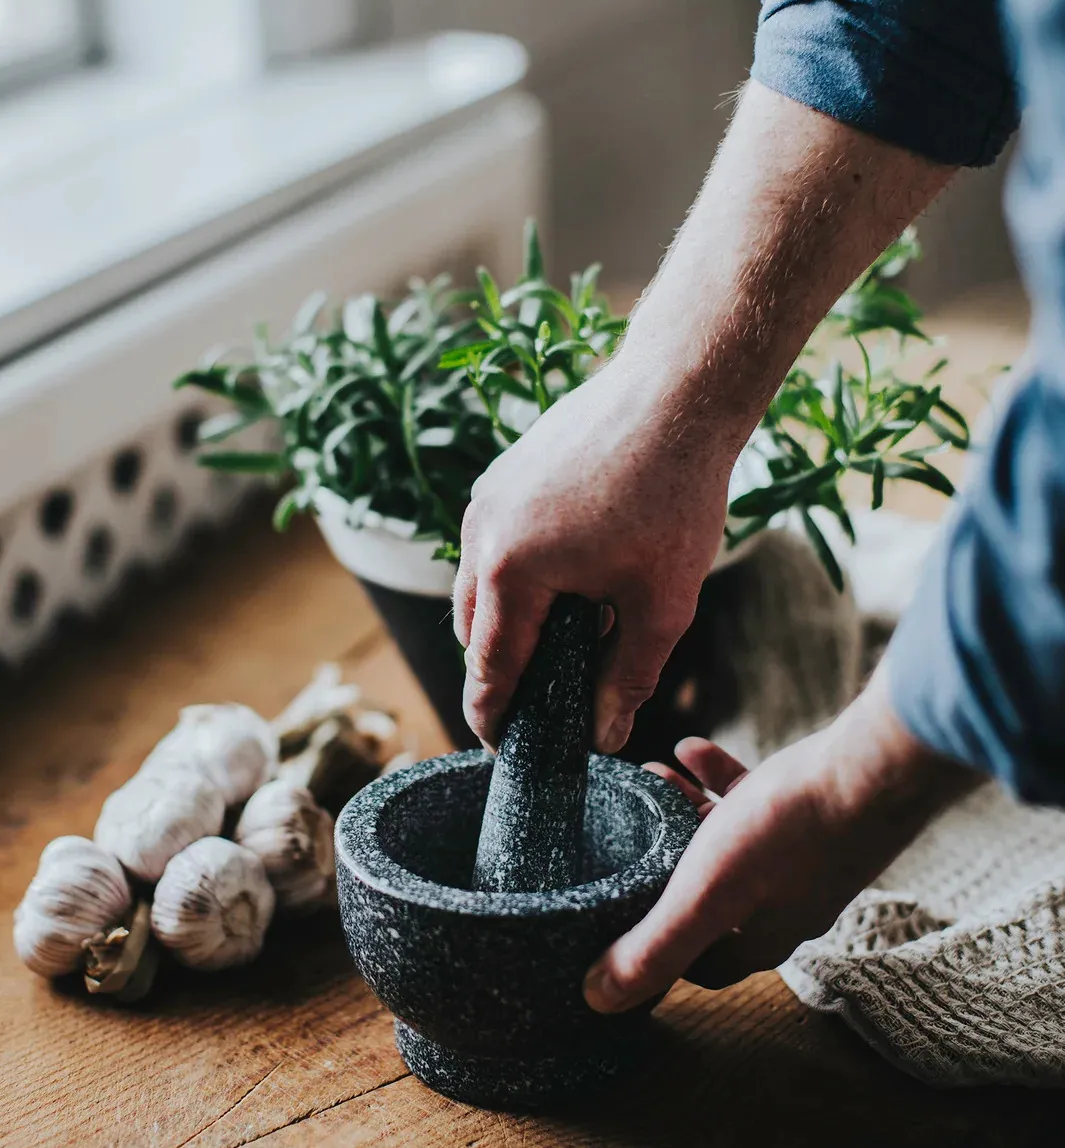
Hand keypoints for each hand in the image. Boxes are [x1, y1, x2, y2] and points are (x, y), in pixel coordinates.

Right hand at [453, 354, 739, 751]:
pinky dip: (515, 578)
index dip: (495, 718)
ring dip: (507, 623)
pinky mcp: (504, 475)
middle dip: (499, 673)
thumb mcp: (660, 604)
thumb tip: (604, 736)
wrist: (675, 394)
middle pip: (473, 632)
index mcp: (509, 573)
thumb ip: (626, 678)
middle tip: (539, 710)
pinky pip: (494, 545)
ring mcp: (487, 499)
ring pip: (479, 587)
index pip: (488, 669)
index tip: (505, 754)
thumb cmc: (674, 497)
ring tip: (557, 650)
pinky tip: (567, 585)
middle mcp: (481, 535)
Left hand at [583, 665, 980, 1011]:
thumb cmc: (790, 834)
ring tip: (648, 779)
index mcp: (759, 937)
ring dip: (684, 814)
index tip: (621, 921)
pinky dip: (717, 778)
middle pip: (710, 898)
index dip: (661, 952)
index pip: (702, 966)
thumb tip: (598, 997)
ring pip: (728, 842)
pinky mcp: (812, 811)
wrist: (873, 770)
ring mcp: (802, 857)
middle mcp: (785, 904)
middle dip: (664, 866)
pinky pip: (754, 799)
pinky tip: (690, 748)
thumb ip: (655, 946)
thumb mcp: (706, 893)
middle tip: (625, 832)